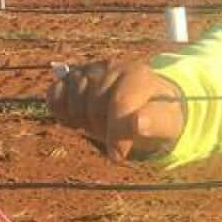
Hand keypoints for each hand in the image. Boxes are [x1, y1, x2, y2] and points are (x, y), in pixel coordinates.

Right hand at [46, 61, 185, 160]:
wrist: (147, 102)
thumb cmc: (158, 115)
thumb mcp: (167, 123)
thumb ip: (155, 124)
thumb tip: (139, 123)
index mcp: (137, 75)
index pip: (118, 104)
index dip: (115, 135)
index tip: (119, 155)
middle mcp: (112, 67)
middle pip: (93, 106)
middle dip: (102, 127)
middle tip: (113, 132)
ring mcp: (91, 70)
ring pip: (72, 101)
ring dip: (82, 120)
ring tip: (101, 122)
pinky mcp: (72, 76)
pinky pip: (54, 94)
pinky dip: (61, 110)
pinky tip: (78, 118)